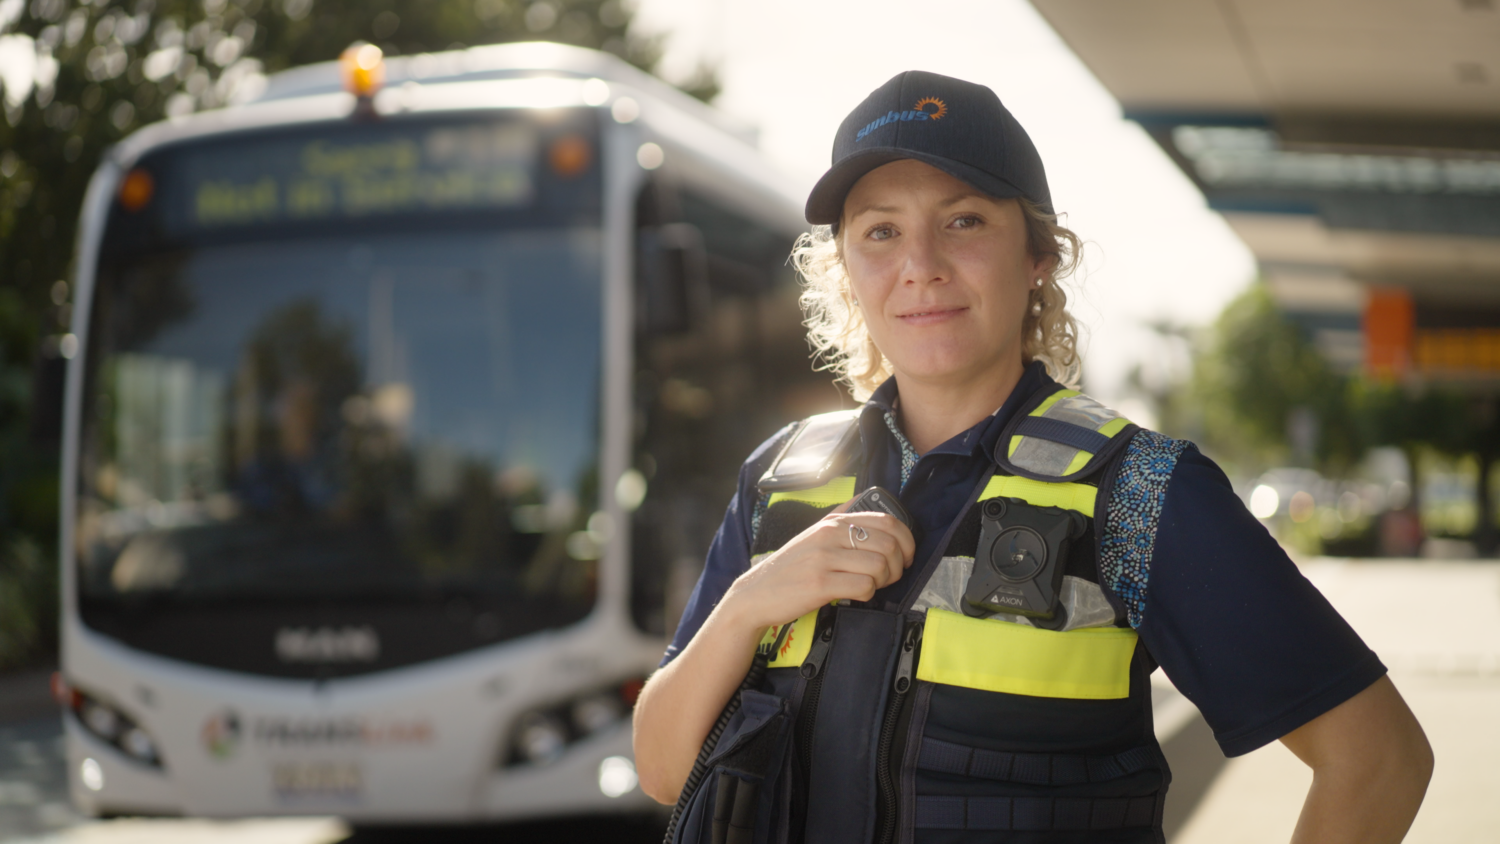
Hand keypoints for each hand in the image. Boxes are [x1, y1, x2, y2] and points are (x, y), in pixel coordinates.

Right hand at [721, 505, 916, 630]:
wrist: (756, 593)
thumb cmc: (791, 567)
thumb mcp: (813, 534)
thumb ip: (840, 517)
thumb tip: (866, 497)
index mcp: (832, 521)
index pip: (887, 521)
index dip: (907, 540)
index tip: (906, 556)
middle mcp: (829, 535)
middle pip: (889, 545)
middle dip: (898, 565)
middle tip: (890, 577)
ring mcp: (824, 558)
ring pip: (880, 566)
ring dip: (884, 581)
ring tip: (872, 586)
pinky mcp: (821, 583)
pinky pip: (864, 586)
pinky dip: (868, 594)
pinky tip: (856, 595)